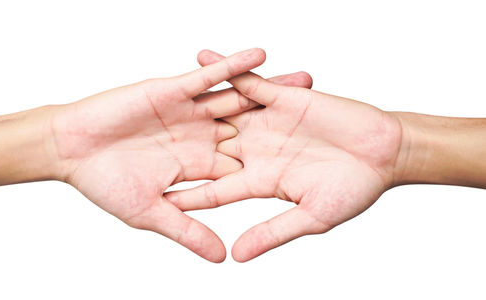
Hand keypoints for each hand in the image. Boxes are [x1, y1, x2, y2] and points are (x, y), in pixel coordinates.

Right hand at [49, 49, 311, 261]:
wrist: (70, 148)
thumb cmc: (105, 183)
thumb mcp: (152, 214)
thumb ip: (189, 232)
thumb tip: (223, 258)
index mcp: (202, 167)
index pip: (250, 166)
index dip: (283, 166)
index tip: (317, 165)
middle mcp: (202, 137)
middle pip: (256, 128)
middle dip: (290, 123)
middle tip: (328, 117)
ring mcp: (191, 112)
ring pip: (241, 98)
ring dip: (273, 88)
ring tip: (309, 79)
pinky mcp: (175, 90)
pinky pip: (210, 75)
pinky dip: (234, 66)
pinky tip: (262, 56)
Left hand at [167, 50, 402, 261]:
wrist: (384, 152)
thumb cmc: (353, 189)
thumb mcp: (309, 216)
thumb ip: (272, 232)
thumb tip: (236, 256)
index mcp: (259, 182)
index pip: (212, 190)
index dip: (184, 194)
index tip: (153, 198)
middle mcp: (256, 151)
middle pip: (206, 150)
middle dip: (174, 147)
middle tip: (138, 144)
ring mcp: (265, 123)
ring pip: (219, 111)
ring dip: (190, 101)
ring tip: (155, 94)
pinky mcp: (281, 98)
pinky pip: (246, 81)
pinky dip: (225, 69)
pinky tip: (198, 58)